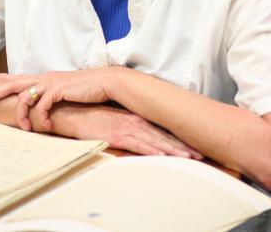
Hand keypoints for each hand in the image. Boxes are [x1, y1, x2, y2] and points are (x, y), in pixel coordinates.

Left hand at [0, 69, 113, 130]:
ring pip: (25, 96)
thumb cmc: (89, 89)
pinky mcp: (58, 90)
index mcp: (47, 78)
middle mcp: (45, 78)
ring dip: (22, 114)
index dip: (5, 78)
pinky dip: (42, 117)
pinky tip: (46, 126)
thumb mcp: (68, 92)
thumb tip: (48, 106)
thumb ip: (56, 96)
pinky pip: (42, 105)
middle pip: (14, 83)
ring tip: (26, 128)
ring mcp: (51, 83)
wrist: (106, 82)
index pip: (21, 77)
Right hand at [48, 103, 201, 158]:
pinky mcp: (116, 134)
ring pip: (155, 141)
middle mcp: (134, 121)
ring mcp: (126, 127)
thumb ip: (127, 129)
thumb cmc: (90, 118)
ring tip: (189, 158)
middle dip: (182, 147)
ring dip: (173, 150)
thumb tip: (139, 138)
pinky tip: (163, 156)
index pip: (161, 130)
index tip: (193, 148)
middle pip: (163, 136)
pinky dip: (151, 150)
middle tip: (200, 155)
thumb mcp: (112, 123)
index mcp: (135, 118)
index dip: (178, 140)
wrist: (70, 111)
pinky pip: (137, 144)